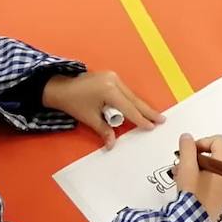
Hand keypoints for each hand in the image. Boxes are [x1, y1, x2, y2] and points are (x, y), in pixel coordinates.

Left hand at [41, 70, 165, 149]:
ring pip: (131, 95)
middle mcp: (114, 81)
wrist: (59, 88)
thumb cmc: (73, 103)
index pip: (129, 108)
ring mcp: (113, 77)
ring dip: (140, 106)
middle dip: (147, 111)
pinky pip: (125, 91)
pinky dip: (131, 101)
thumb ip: (104, 130)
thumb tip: (112, 144)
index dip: (140, 119)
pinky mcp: (111, 77)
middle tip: (161, 119)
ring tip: (153, 116)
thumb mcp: (89, 118)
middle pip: (134, 99)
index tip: (151, 126)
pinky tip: (138, 107)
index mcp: (109, 90)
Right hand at [172, 134, 221, 221]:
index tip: (188, 151)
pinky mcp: (219, 193)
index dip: (201, 142)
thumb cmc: (193, 194)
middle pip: (214, 152)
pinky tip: (183, 181)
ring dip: (193, 165)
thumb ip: (187, 149)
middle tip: (181, 161)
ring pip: (210, 165)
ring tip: (178, 172)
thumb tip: (187, 137)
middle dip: (195, 154)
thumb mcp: (187, 168)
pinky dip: (197, 174)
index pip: (217, 141)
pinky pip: (210, 176)